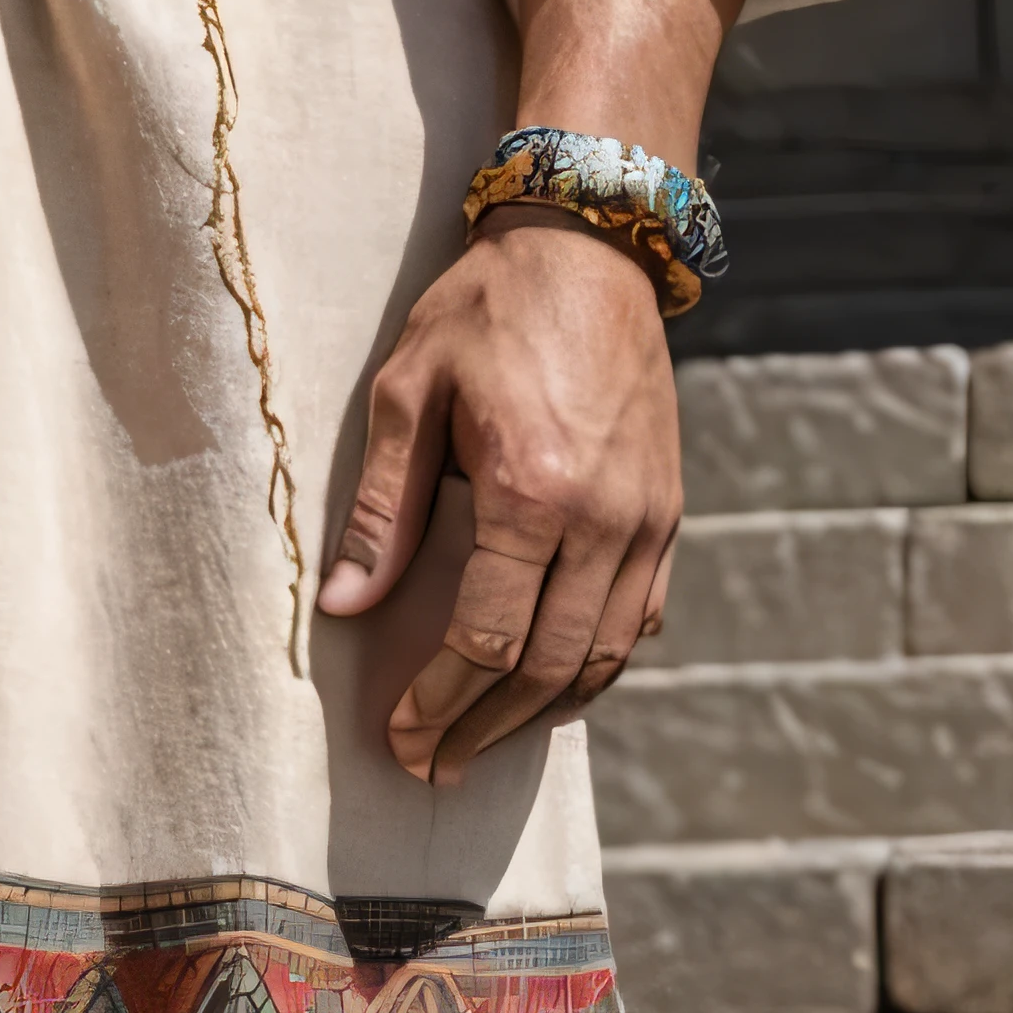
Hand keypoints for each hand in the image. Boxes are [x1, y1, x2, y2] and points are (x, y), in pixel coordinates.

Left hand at [316, 207, 679, 780]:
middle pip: (546, 667)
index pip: (486, 635)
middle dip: (484, 728)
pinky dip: (596, 668)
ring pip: (602, 658)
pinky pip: (640, 621)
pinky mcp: (669, 514)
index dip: (440, 699)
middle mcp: (603, 520)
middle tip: (435, 765)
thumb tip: (343, 603)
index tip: (401, 736)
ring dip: (541, 715)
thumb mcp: (410, 388)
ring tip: (484, 743)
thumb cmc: (485, 308)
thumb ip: (384, 506)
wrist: (589, 246)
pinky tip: (553, 686)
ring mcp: (647, 522)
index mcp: (532, 489)